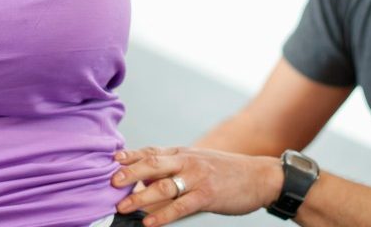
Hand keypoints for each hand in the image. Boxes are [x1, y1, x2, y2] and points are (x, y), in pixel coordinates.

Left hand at [111, 146, 283, 225]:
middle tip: (110, 182)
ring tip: (123, 206)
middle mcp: (188, 161)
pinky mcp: (207, 196)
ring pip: (163, 186)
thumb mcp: (199, 162)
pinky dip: (163, 216)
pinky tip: (149, 223)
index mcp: (184, 153)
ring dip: (140, 197)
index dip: (131, 155)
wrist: (260, 177)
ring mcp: (197, 178)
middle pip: (152, 164)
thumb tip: (146, 178)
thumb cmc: (227, 171)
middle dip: (129, 173)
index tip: (112, 159)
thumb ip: (174, 167)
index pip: (152, 151)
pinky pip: (180, 206)